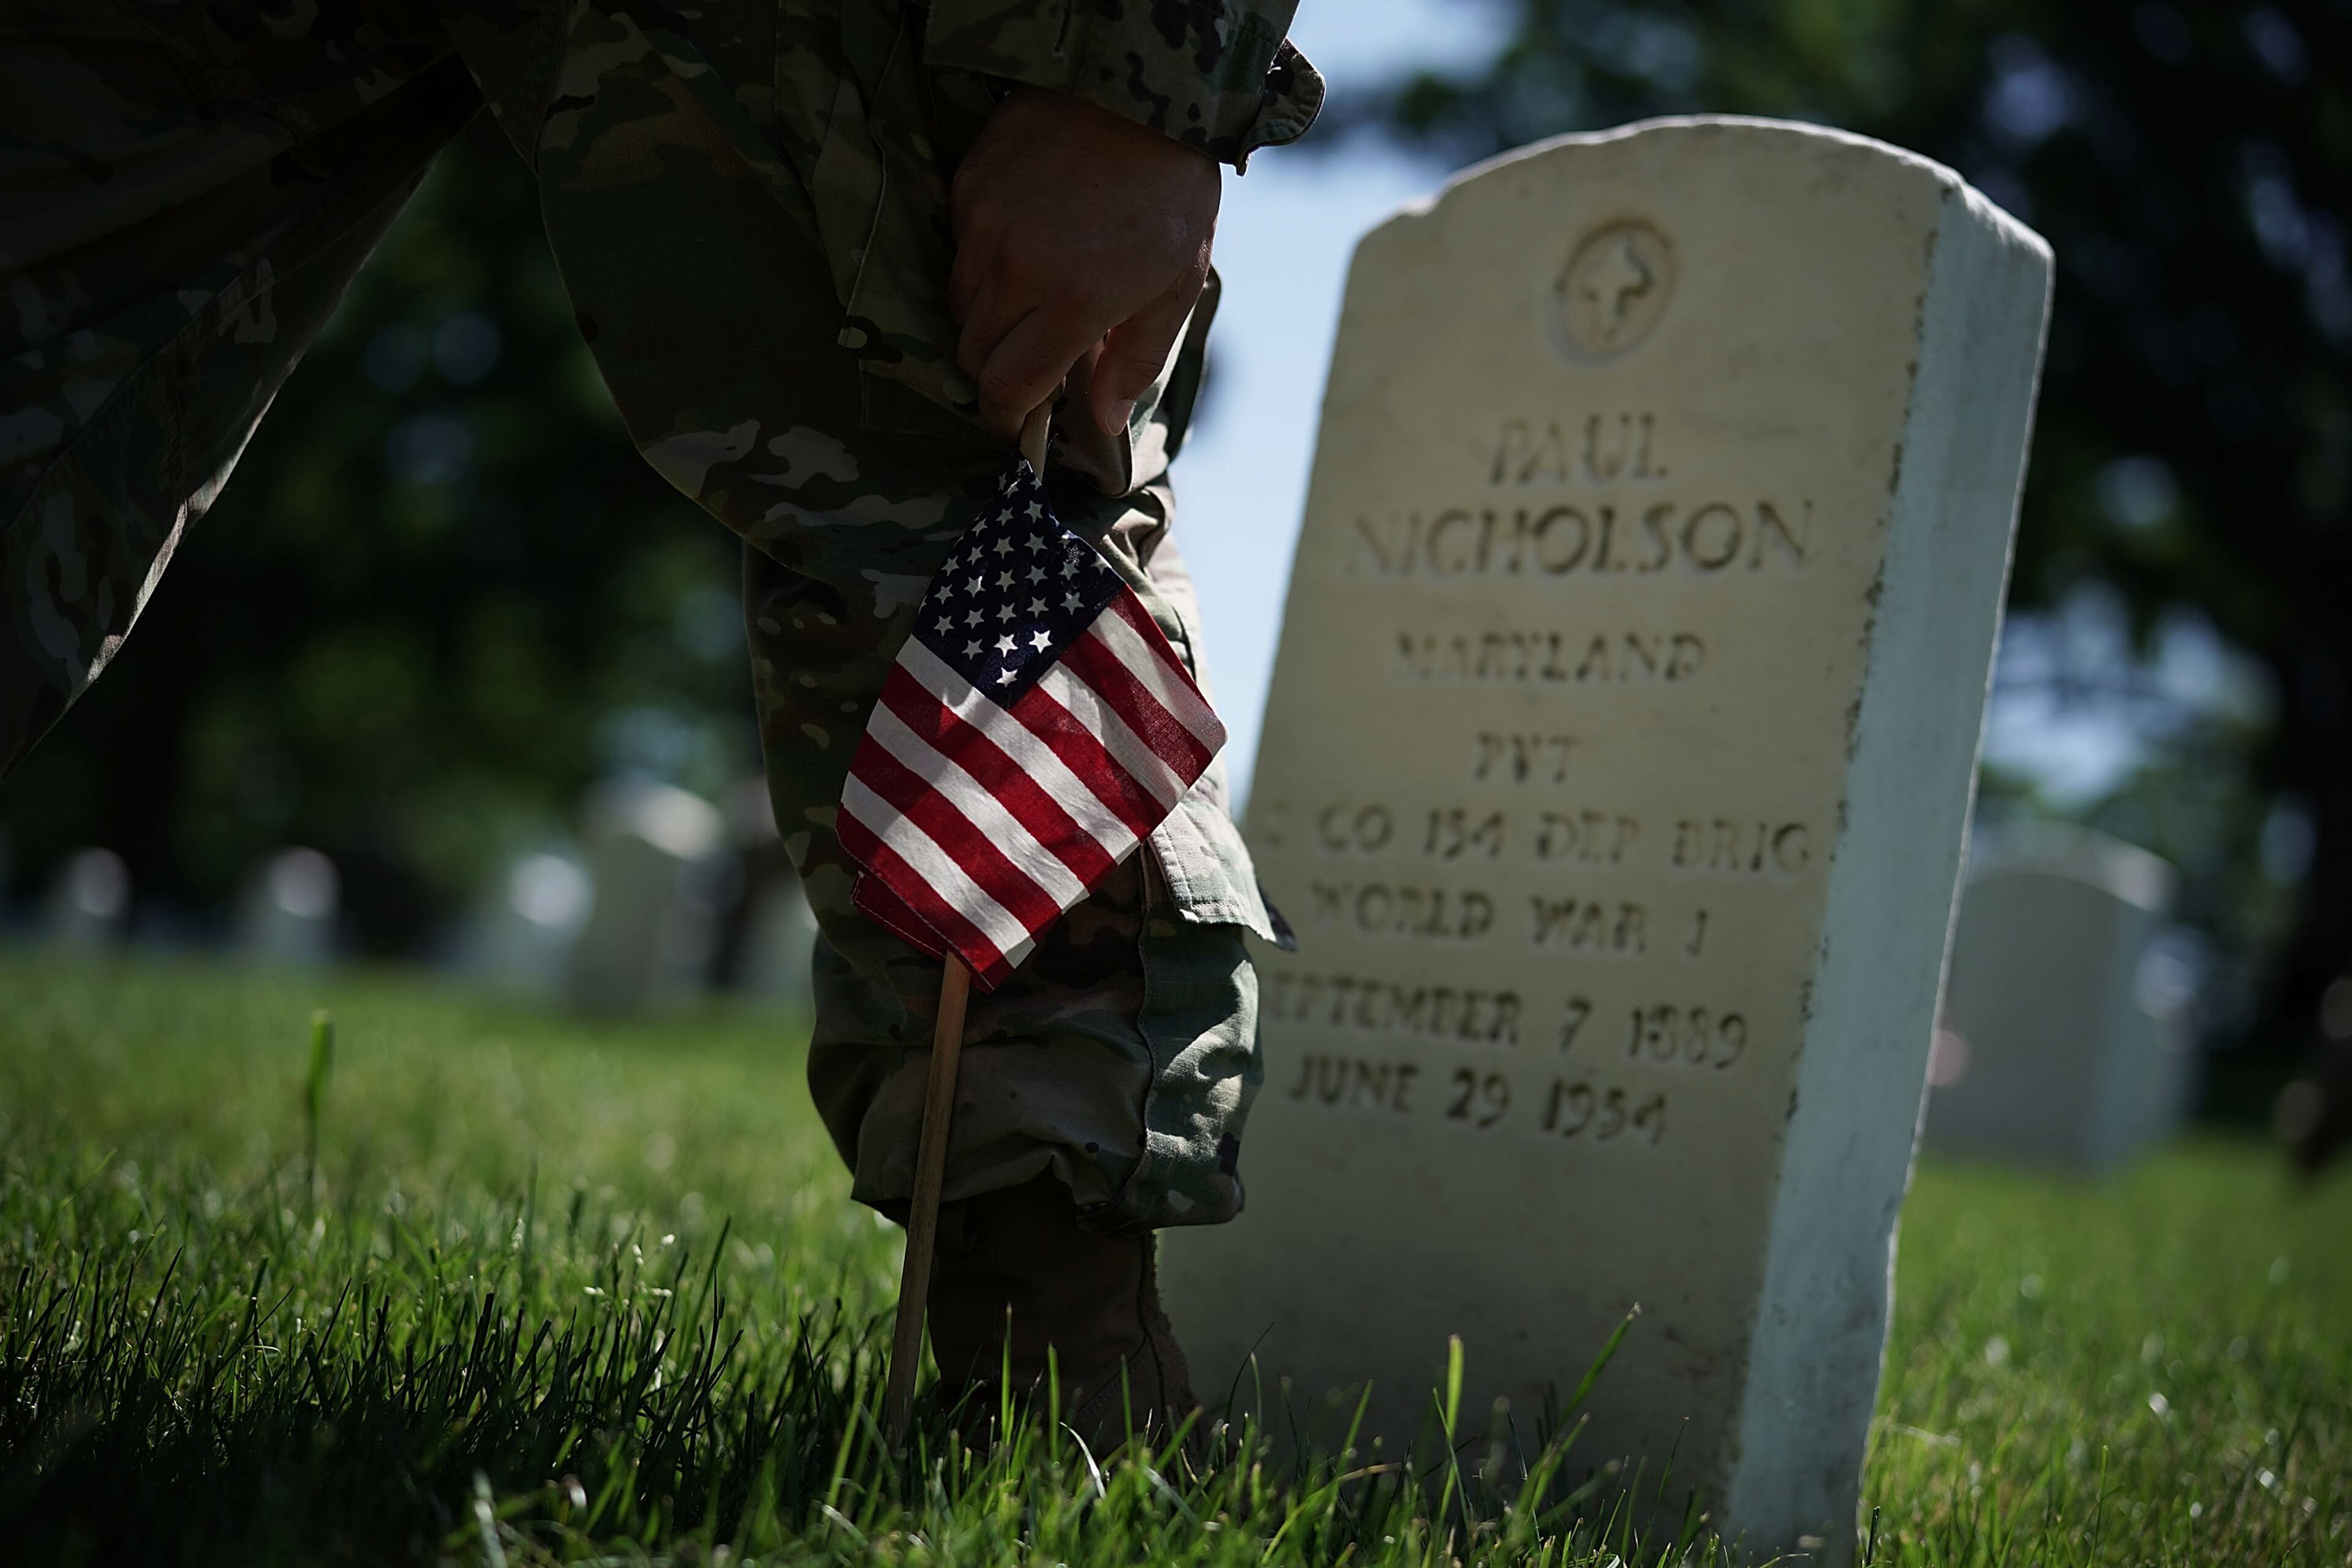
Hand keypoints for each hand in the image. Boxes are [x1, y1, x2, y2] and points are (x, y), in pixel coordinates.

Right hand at [949, 87, 1219, 440]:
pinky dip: (983, 262)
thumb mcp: (1176, 284)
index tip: (1015, 424)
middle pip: (973, 353)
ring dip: (988, 318)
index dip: (1006, 416)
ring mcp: (985, 223)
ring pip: (959, 304)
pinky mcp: (968, 185)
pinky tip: (1024, 244)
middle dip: (997, 370)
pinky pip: (957, 250)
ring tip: (1032, 300)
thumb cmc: (1170, 196)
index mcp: (1073, 301)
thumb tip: (1100, 424)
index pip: (1008, 386)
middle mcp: (1017, 268)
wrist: (1143, 93)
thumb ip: (1134, 360)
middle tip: (1030, 362)